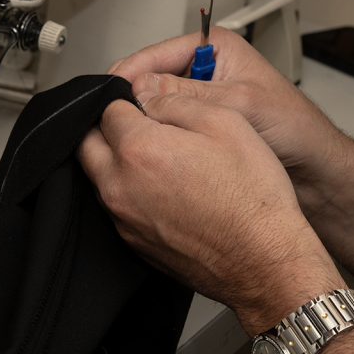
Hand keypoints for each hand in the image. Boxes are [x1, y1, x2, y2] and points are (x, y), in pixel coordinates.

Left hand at [78, 90, 344, 335]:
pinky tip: (169, 192)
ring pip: (99, 178)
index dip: (130, 97)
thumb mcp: (226, 122)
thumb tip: (149, 93)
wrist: (264, 260)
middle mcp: (120, 186)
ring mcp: (124, 220)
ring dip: (117, 162)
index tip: (148, 100)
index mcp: (138, 149)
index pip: (108, 108)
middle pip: (89, 144)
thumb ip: (177, 100)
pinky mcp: (135, 245)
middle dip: (108, 128)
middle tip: (142, 124)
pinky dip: (132, 194)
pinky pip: (119, 209)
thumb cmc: (252, 196)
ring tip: (161, 158)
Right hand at [107, 28, 353, 219]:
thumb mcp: (240, 105)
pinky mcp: (203, 125)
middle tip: (112, 122)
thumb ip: (189, 95)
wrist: (316, 171)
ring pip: (156, 106)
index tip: (106, 99)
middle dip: (133, 100)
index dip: (128, 76)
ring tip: (128, 137)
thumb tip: (141, 89)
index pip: (155, 53)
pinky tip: (150, 151)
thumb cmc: (296, 130)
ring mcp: (203, 99)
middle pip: (149, 78)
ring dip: (145, 121)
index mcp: (218, 47)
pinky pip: (168, 127)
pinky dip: (158, 137)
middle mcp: (207, 68)